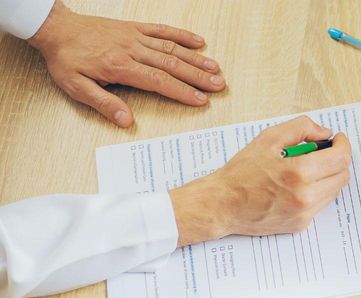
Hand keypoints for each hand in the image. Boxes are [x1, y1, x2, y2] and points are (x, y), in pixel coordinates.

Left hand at [27, 1, 224, 127]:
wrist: (56, 28)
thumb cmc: (66, 59)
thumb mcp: (76, 87)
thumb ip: (103, 103)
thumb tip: (126, 121)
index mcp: (119, 66)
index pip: (158, 80)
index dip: (181, 91)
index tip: (200, 100)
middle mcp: (131, 49)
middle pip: (171, 64)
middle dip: (197, 76)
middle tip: (218, 85)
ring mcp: (134, 36)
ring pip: (170, 48)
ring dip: (195, 59)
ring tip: (215, 68)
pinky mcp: (134, 28)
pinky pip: (161, 30)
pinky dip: (181, 35)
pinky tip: (198, 42)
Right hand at [168, 116, 352, 246]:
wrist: (223, 205)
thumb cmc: (242, 172)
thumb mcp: (268, 138)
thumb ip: (301, 129)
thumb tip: (325, 134)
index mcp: (300, 172)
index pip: (341, 158)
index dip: (343, 145)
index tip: (338, 139)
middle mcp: (307, 196)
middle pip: (342, 175)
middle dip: (337, 160)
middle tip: (323, 151)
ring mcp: (305, 213)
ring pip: (334, 190)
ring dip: (328, 176)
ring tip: (307, 168)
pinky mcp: (301, 224)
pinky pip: (321, 204)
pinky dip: (316, 191)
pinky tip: (297, 185)